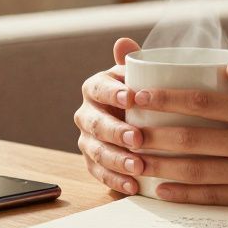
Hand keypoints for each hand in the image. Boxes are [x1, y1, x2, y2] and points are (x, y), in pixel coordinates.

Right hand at [75, 37, 144, 195]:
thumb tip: (124, 41)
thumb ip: (135, 61)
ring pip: (96, 151)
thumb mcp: (140, 76)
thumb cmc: (141, 94)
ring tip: (138, 166)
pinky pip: (99, 173)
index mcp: (95, 87)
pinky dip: (115, 180)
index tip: (132, 98)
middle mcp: (86, 113)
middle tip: (137, 138)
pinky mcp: (92, 162)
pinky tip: (133, 185)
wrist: (137, 119)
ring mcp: (87, 140)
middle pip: (96, 123)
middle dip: (116, 131)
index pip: (98, 88)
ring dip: (116, 159)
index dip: (113, 93)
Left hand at [124, 64, 227, 206]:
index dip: (167, 99)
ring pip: (197, 171)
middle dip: (153, 133)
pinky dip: (185, 194)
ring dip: (161, 166)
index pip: (203, 102)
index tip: (140, 95)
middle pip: (192, 138)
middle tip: (126, 128)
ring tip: (134, 159)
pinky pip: (215, 197)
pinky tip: (162, 189)